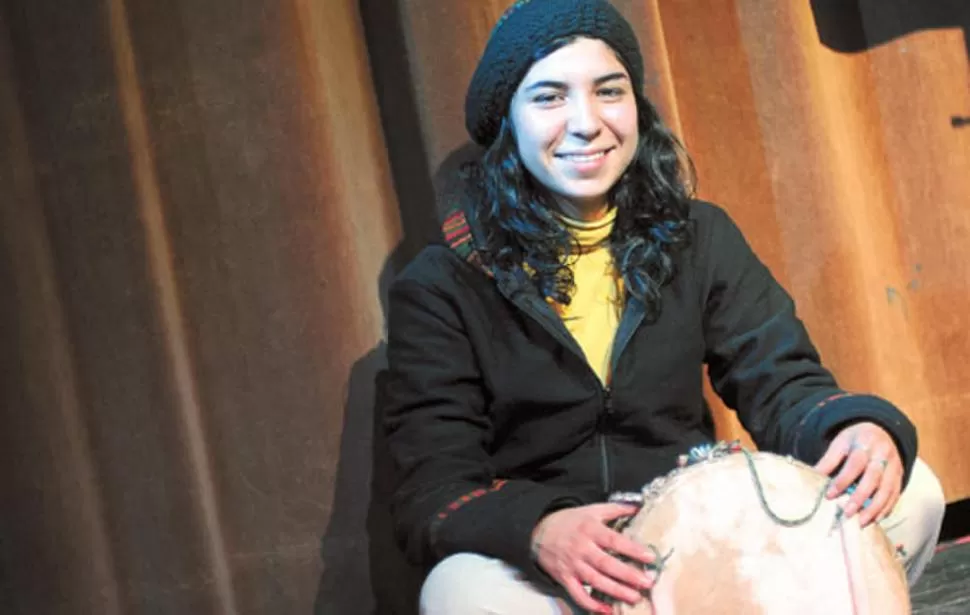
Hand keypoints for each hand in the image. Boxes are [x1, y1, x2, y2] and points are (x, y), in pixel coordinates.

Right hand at [532, 503, 654, 613]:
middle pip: (606, 564)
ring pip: (595, 581)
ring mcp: (572, 565)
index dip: (632, 549)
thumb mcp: (591, 510)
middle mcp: (581, 548)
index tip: (649, 557)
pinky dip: (592, 605)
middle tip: (646, 583)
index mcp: (590, 529)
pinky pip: (578, 594)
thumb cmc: (569, 521)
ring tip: (634, 597)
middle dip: (627, 575)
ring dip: (615, 591)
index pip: (613, 540)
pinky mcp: (564, 578)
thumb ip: (615, 509)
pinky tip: (607, 610)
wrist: (539, 530)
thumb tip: (638, 507)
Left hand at [813, 421, 902, 526]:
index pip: (854, 464)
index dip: (843, 481)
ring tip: (862, 522)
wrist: (880, 430)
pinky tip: (876, 518)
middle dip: (860, 497)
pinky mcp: (900, 476)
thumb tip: (814, 476)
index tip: (829, 496)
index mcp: (864, 444)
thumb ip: (829, 460)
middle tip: (847, 513)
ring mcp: (894, 466)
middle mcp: (882, 455)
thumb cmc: (855, 440)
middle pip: (873, 478)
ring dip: (876, 508)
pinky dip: (887, 508)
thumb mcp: (840, 443)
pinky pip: (895, 494)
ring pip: (887, 489)